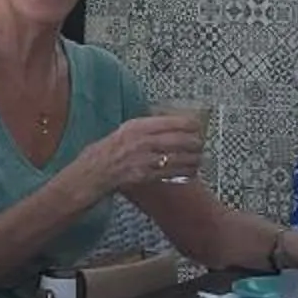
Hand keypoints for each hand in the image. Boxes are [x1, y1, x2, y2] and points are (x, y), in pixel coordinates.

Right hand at [68, 114, 208, 199]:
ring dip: (194, 158)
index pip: (172, 122)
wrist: (96, 171)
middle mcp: (143, 141)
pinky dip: (185, 172)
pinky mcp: (147, 175)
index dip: (189, 124)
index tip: (197, 125)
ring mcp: (145, 159)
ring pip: (179, 158)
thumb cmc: (109, 150)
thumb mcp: (126, 129)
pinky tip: (192, 171)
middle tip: (201, 142)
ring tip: (199, 157)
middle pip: (179, 140)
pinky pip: (172, 173)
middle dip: (195, 142)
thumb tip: (169, 124)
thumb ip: (147, 126)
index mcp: (138, 126)